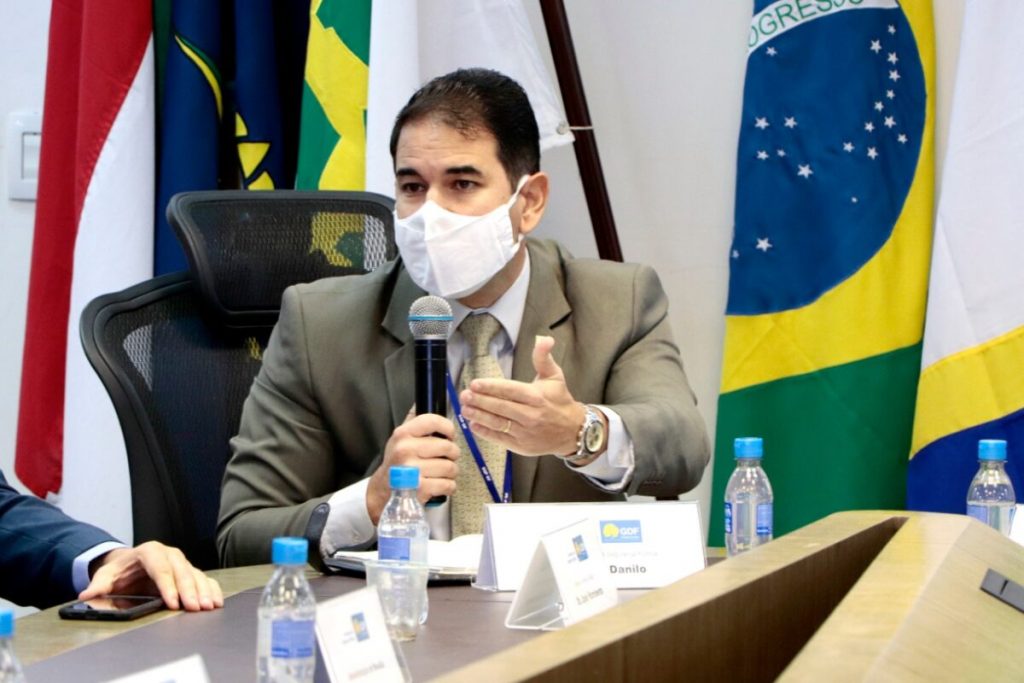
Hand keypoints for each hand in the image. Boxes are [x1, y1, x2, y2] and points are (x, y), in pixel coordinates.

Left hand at [79, 541, 222, 610]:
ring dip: (203, 591)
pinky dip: (211, 589)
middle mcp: (169, 554)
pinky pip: (204, 578)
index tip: (173, 603)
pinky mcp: (189, 571)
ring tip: (208, 607)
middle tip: (194, 608)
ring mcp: (181, 562)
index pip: (161, 568)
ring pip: (196, 575)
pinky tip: (216, 601)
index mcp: (149, 551)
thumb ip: (98, 584)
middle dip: (189, 591)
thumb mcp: (106, 575)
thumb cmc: (121, 570)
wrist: (130, 564)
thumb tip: (87, 594)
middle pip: (182, 572)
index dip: (168, 586)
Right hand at [366, 411, 459, 523]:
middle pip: (448, 447)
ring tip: (441, 473)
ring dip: (451, 472)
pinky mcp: (420, 488)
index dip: (448, 427)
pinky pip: (448, 484)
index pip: (433, 421)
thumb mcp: (400, 438)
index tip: (449, 435)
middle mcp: (406, 450)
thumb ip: (413, 421)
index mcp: (403, 434)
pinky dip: (449, 486)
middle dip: (452, 454)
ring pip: (450, 467)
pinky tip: (440, 485)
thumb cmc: (397, 462)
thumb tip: (423, 400)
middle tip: (446, 458)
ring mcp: (413, 470)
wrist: (383, 491)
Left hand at [459, 335, 585, 456]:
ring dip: (479, 416)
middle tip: (464, 395)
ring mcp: (525, 432)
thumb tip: (544, 339)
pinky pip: (500, 438)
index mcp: (536, 397)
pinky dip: (485, 432)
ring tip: (464, 409)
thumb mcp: (554, 376)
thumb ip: (543, 358)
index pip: (510, 390)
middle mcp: (531, 415)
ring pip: (498, 423)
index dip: (491, 387)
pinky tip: (473, 425)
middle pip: (501, 407)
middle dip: (480, 401)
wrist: (573, 431)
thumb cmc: (560, 401)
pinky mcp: (521, 446)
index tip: (475, 383)